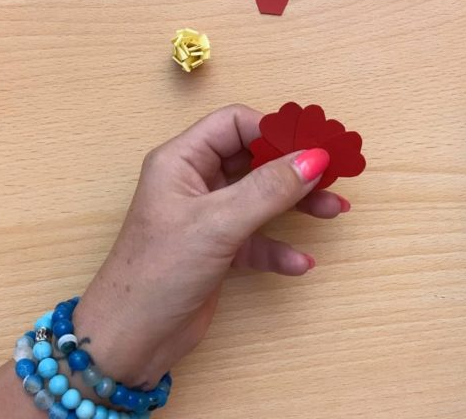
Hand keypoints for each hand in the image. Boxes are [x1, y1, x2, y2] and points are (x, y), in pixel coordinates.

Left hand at [71, 104, 348, 388]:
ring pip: (261, 198)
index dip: (275, 130)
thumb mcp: (217, 224)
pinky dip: (280, 248)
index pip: (234, 124)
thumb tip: (314, 158)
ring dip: (298, 204)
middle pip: (253, 158)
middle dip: (294, 166)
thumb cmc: (156, 274)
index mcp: (180, 161)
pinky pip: (258, 239)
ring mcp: (206, 218)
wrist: (129, 341)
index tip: (315, 145)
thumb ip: (268, 189)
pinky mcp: (216, 251)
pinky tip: (299, 263)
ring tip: (334, 210)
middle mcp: (193, 183)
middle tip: (336, 173)